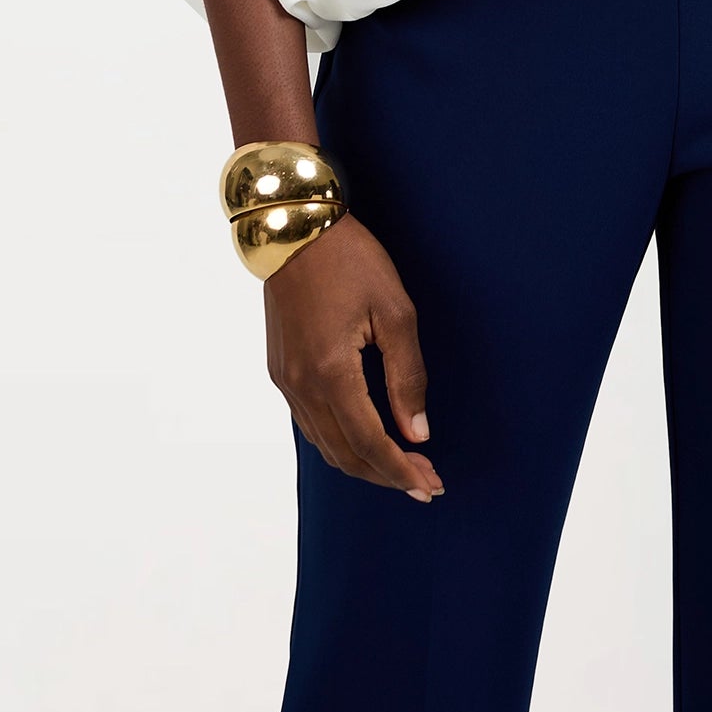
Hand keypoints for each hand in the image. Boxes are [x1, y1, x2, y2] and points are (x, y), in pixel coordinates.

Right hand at [263, 214, 445, 501]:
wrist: (294, 227)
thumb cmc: (350, 259)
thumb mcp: (394, 310)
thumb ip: (407, 376)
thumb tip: (416, 431)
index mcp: (331, 373)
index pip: (371, 444)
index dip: (402, 471)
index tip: (431, 485)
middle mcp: (302, 386)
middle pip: (346, 455)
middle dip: (387, 475)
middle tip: (425, 481)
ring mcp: (286, 380)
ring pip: (325, 445)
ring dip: (363, 462)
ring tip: (401, 466)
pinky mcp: (281, 369)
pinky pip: (310, 424)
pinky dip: (340, 442)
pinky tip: (363, 438)